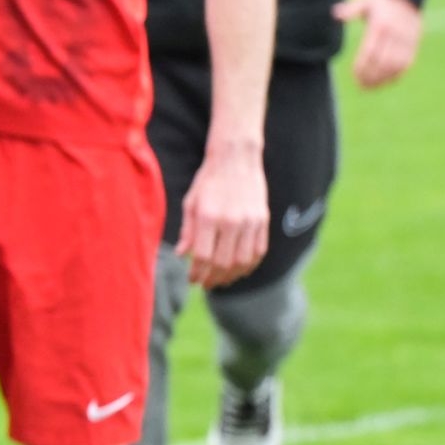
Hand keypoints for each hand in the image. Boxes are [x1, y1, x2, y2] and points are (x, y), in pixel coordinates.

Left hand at [177, 142, 269, 287]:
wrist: (236, 159)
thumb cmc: (208, 181)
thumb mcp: (191, 202)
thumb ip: (187, 231)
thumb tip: (181, 255)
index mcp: (208, 216)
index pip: (202, 255)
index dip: (197, 272)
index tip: (192, 280)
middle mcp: (231, 221)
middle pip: (223, 263)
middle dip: (212, 278)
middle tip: (205, 284)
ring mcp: (250, 222)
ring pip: (243, 262)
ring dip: (231, 276)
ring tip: (220, 280)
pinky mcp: (263, 221)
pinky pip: (258, 252)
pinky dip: (249, 266)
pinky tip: (238, 270)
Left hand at [334, 0, 422, 88]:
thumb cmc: (382, 1)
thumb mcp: (366, 0)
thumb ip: (351, 8)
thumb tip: (336, 14)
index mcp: (381, 25)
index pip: (371, 51)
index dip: (363, 66)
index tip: (355, 75)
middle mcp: (395, 35)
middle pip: (383, 61)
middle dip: (372, 76)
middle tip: (361, 85)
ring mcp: (406, 41)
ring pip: (396, 66)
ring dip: (383, 79)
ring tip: (370, 87)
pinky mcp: (413, 45)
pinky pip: (406, 64)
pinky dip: (396, 75)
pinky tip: (385, 82)